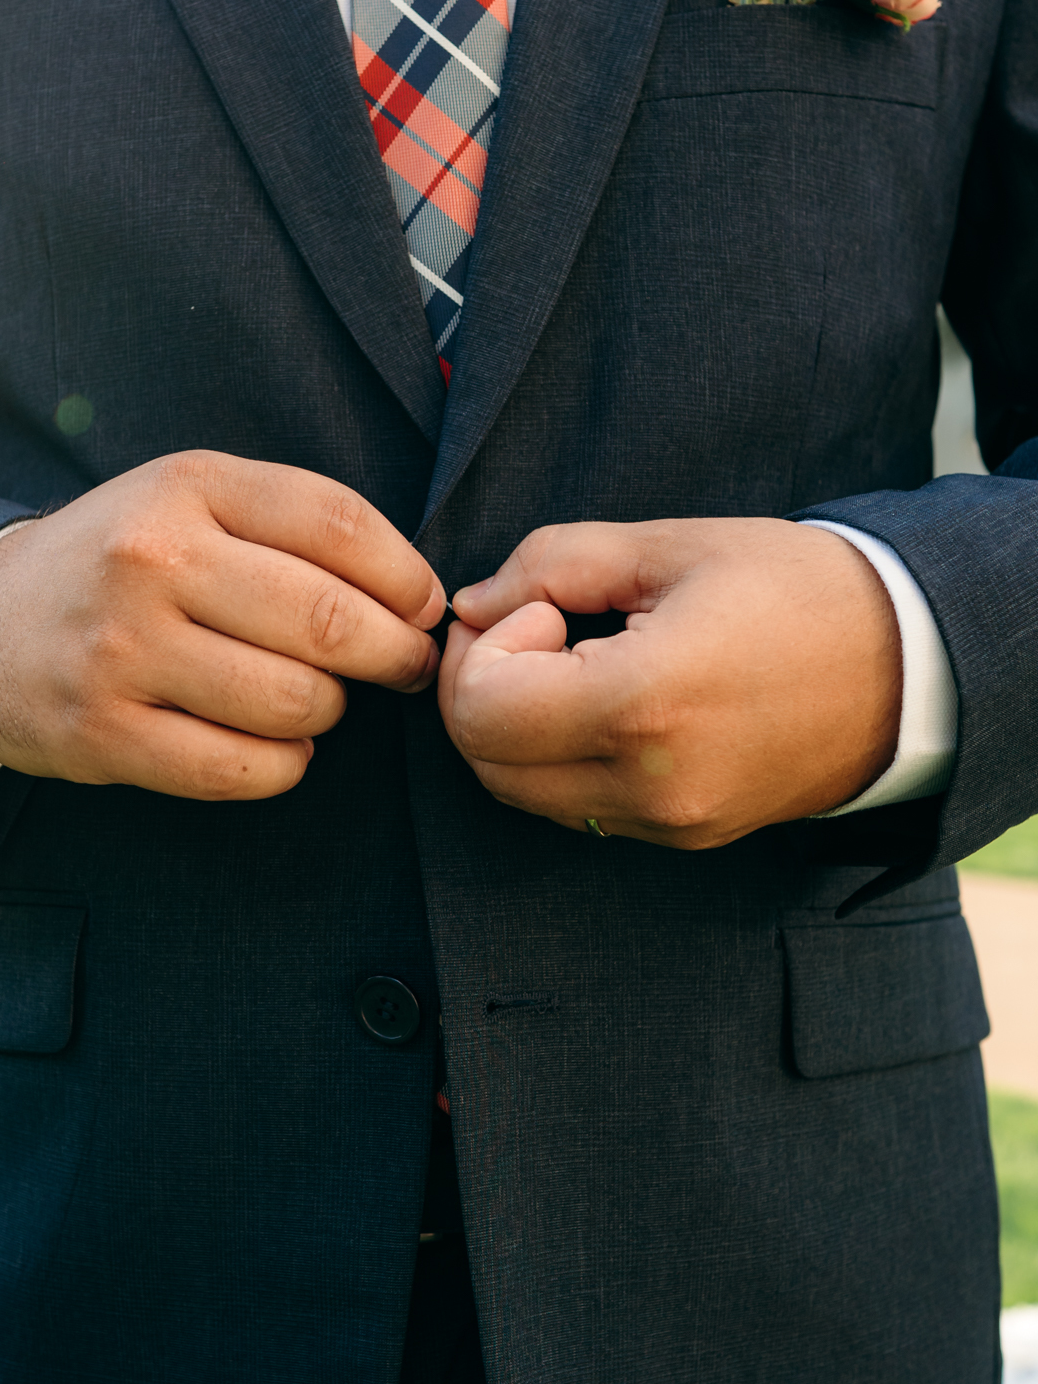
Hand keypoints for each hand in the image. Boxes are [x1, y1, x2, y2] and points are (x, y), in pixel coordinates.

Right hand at [0, 453, 444, 800]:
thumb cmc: (124, 562)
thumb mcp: (194, 501)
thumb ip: (297, 525)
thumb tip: (420, 596)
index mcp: (187, 486)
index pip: (340, 526)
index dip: (406, 578)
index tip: (424, 608)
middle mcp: (151, 560)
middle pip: (327, 620)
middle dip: (392, 654)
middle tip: (402, 666)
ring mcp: (122, 651)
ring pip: (295, 703)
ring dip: (329, 711)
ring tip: (315, 700)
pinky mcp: (104, 733)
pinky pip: (245, 770)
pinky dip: (285, 765)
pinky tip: (275, 745)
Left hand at [438, 519, 902, 847]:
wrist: (911, 665)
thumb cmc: (796, 589)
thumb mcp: (670, 547)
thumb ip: (551, 565)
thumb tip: (472, 605)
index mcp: (645, 704)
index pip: (480, 710)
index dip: (483, 648)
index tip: (542, 606)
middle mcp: (650, 784)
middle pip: (485, 763)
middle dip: (484, 687)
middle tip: (538, 627)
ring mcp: (669, 822)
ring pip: (521, 793)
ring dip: (516, 726)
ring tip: (573, 660)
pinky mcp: (685, 836)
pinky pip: (576, 808)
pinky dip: (559, 757)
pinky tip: (607, 700)